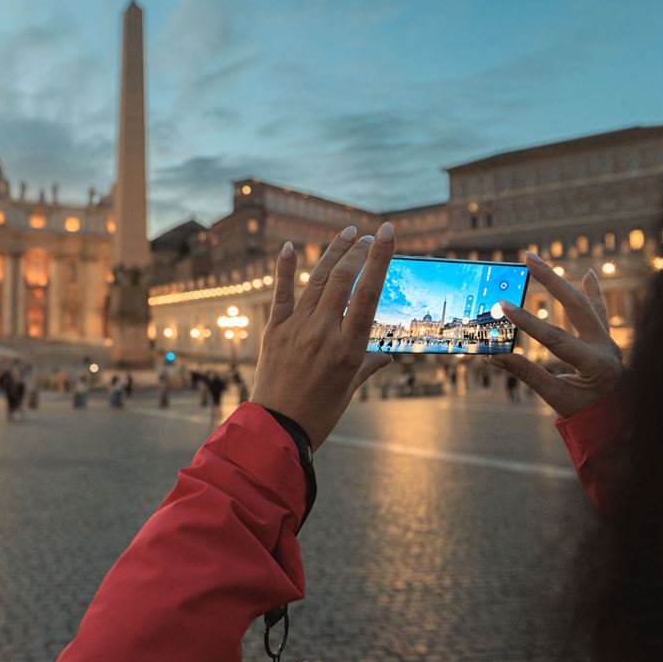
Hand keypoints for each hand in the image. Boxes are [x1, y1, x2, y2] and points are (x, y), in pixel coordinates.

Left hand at [251, 222, 395, 449]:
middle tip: (368, 234)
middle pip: (343, 279)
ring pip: (317, 280)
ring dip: (333, 253)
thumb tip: (387, 354)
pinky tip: (289, 247)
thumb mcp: (350, 388)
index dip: (379, 258)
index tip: (386, 233)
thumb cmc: (320, 413)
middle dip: (358, 250)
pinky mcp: (275, 331)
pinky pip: (281, 294)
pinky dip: (285, 269)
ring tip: (347, 233)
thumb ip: (369, 365)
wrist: (277, 428)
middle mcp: (323, 332)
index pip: (368, 293)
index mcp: (349, 348)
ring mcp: (296, 329)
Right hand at [488, 252, 622, 418]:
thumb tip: (494, 356)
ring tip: (545, 263)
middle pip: (576, 306)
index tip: (503, 306)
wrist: (617, 424)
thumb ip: (527, 374)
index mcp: (596, 365)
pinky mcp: (607, 340)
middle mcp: (607, 347)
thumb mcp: (555, 397)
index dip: (528, 322)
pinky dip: (593, 293)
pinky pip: (599, 312)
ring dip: (564, 282)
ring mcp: (609, 341)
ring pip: (586, 304)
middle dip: (550, 280)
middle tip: (529, 259)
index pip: (556, 338)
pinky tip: (590, 275)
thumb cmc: (585, 414)